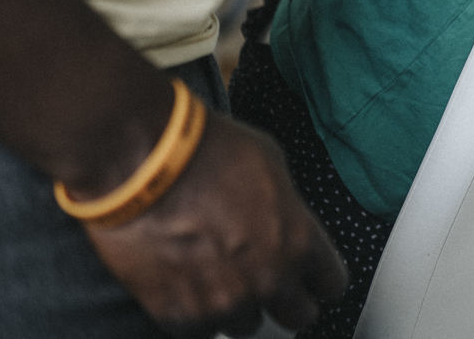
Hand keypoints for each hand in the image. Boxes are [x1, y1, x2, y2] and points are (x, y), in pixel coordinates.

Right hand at [84, 113, 347, 337]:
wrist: (142, 164)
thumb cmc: (205, 152)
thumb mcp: (270, 163)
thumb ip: (287, 206)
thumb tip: (285, 220)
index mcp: (297, 240)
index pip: (331, 283)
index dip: (320, 277)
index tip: (311, 276)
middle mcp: (268, 279)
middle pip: (299, 316)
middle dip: (286, 298)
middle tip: (266, 278)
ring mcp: (224, 302)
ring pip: (246, 324)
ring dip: (238, 304)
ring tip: (215, 270)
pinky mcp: (180, 316)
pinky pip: (201, 329)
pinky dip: (196, 310)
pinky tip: (186, 279)